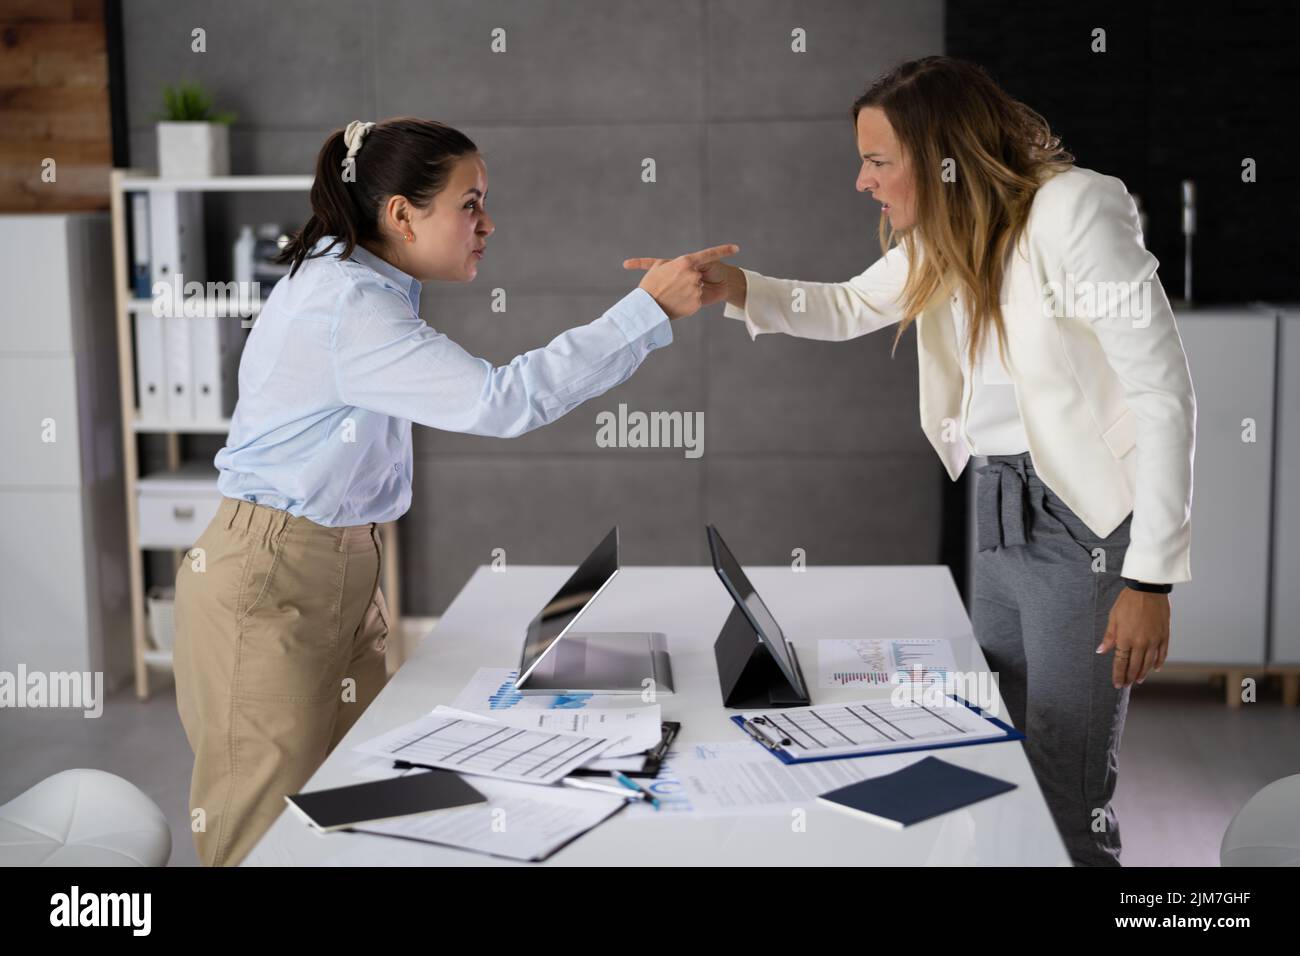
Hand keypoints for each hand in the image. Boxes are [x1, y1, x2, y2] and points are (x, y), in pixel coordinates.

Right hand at [622, 243, 738, 319]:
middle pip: (698, 275)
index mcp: (685, 262)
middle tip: (674, 285)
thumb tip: (687, 265)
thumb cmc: (652, 284)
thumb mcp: (661, 266)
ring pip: (698, 287)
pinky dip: (689, 301)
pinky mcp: (697, 302)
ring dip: (689, 290)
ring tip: (673, 295)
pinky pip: (696, 299)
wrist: (649, 308)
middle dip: (691, 279)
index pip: (709, 254)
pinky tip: (677, 302)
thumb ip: (677, 262)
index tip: (736, 248)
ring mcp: (696, 289)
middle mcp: (693, 274)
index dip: (723, 251)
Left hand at [1097, 588, 1169, 687]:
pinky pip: (1162, 653)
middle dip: (1130, 677)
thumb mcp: (1113, 617)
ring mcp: (1154, 640)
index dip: (1118, 674)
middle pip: (1135, 665)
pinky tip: (1155, 668)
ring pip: (1149, 662)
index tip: (1117, 684)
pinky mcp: (1164, 635)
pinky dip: (1159, 662)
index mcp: (1125, 638)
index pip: (1121, 662)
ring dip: (1144, 673)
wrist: (1148, 589)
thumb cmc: (1128, 602)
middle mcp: (1141, 642)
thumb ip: (1109, 637)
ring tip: (1139, 680)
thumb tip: (1101, 651)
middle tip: (1127, 684)